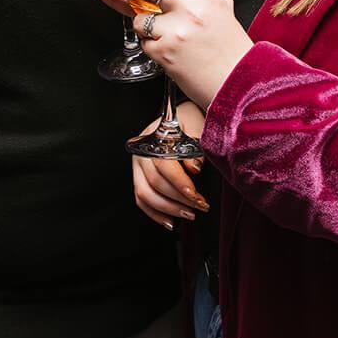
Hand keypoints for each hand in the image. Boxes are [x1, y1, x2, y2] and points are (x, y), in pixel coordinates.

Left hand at [91, 0, 249, 105]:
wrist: (237, 83)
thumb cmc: (230, 47)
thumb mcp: (225, 9)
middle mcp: (191, 8)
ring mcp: (175, 31)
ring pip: (140, 16)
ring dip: (143, 23)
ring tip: (163, 34)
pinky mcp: (163, 52)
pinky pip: (144, 41)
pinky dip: (151, 45)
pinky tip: (168, 51)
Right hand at [133, 102, 209, 229]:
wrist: (179, 116)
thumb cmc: (189, 121)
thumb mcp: (197, 127)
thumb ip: (196, 147)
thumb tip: (193, 168)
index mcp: (154, 137)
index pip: (164, 165)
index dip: (180, 184)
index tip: (197, 196)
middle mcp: (141, 152)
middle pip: (155, 182)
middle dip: (179, 200)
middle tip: (200, 207)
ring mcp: (137, 165)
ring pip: (145, 194)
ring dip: (168, 209)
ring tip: (189, 215)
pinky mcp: (138, 176)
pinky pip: (141, 200)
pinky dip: (155, 214)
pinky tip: (170, 222)